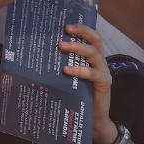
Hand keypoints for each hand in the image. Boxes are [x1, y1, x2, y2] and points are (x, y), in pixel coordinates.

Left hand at [58, 24, 118, 143]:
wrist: (92, 119)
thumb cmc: (77, 96)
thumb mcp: (68, 78)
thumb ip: (62, 65)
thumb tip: (38, 54)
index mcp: (92, 57)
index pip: (91, 36)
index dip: (82, 28)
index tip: (66, 24)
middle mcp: (100, 61)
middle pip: (96, 40)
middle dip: (81, 32)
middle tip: (64, 31)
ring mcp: (104, 72)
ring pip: (94, 54)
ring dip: (77, 48)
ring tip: (61, 47)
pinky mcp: (105, 84)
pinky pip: (94, 74)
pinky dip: (80, 70)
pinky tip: (67, 70)